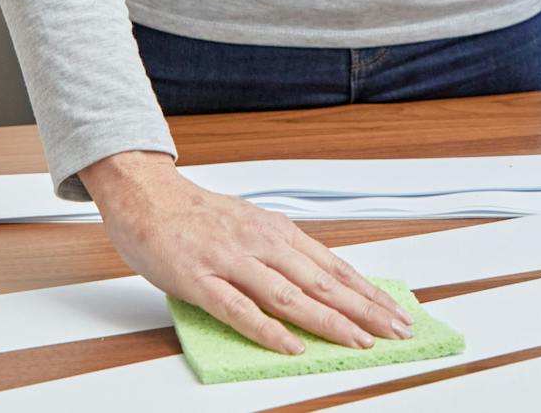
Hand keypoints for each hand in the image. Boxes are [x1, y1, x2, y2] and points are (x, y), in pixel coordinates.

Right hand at [83, 151, 415, 354]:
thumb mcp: (252, 225)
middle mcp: (262, 244)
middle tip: (395, 331)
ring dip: (328, 321)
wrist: (146, 195)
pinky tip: (291, 345)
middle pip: (322, 282)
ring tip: (357, 341)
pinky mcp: (200, 280)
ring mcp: (232, 262)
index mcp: (277, 232)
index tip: (394, 312)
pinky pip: (239, 310)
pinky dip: (268, 330)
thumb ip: (283, 252)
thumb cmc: (197, 215)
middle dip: (363, 309)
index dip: (367, 292)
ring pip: (289, 296)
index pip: (333, 267)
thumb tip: (321, 280)